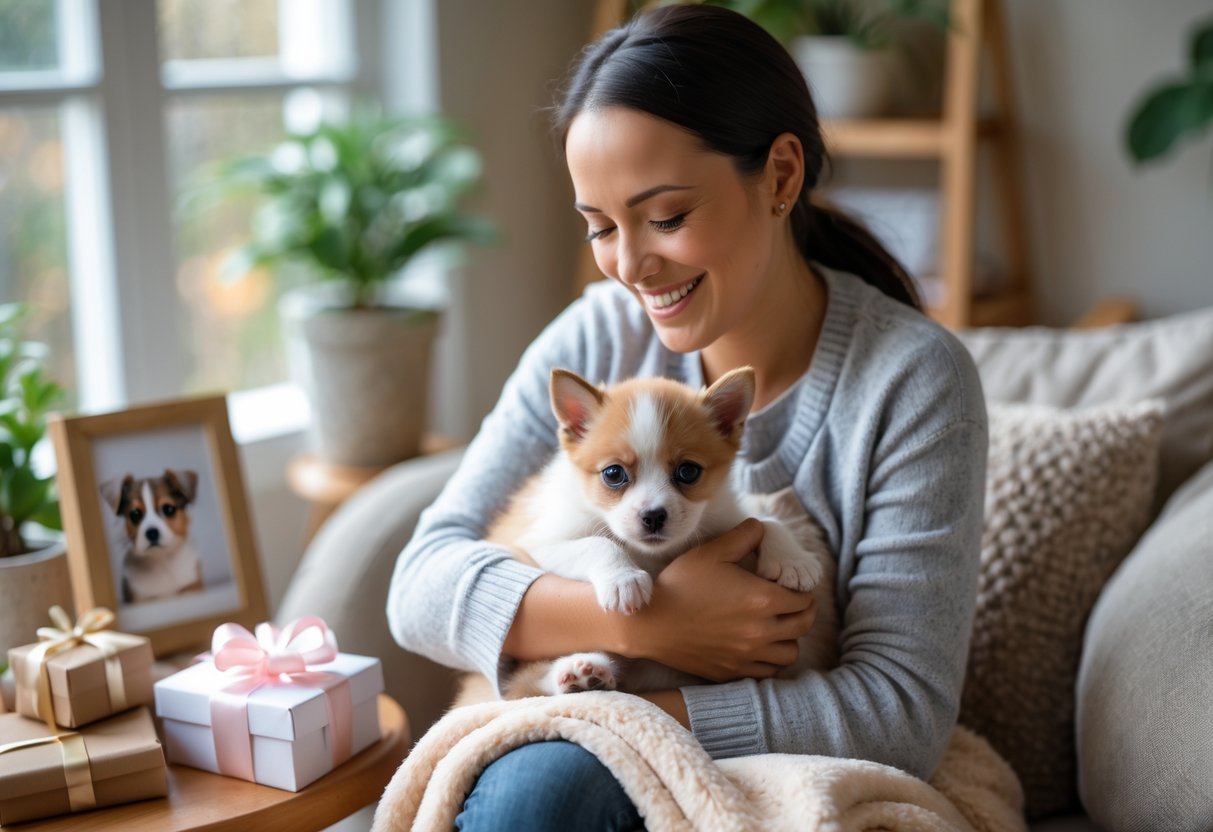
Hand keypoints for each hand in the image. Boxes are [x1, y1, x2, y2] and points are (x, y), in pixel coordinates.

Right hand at [620, 518, 816, 681]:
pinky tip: (759, 647)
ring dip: (789, 638)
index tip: (792, 586)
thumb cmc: (680, 585)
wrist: (651, 623)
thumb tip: (761, 528)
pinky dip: (771, 661)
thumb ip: (743, 536)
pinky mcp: (733, 672)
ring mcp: (748, 655)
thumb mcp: (711, 552)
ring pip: (790, 653)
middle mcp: (761, 631)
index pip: (803, 599)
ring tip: (777, 627)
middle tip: (793, 604)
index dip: (802, 590)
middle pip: (802, 626)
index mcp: (762, 599)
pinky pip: (768, 672)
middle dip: (803, 612)